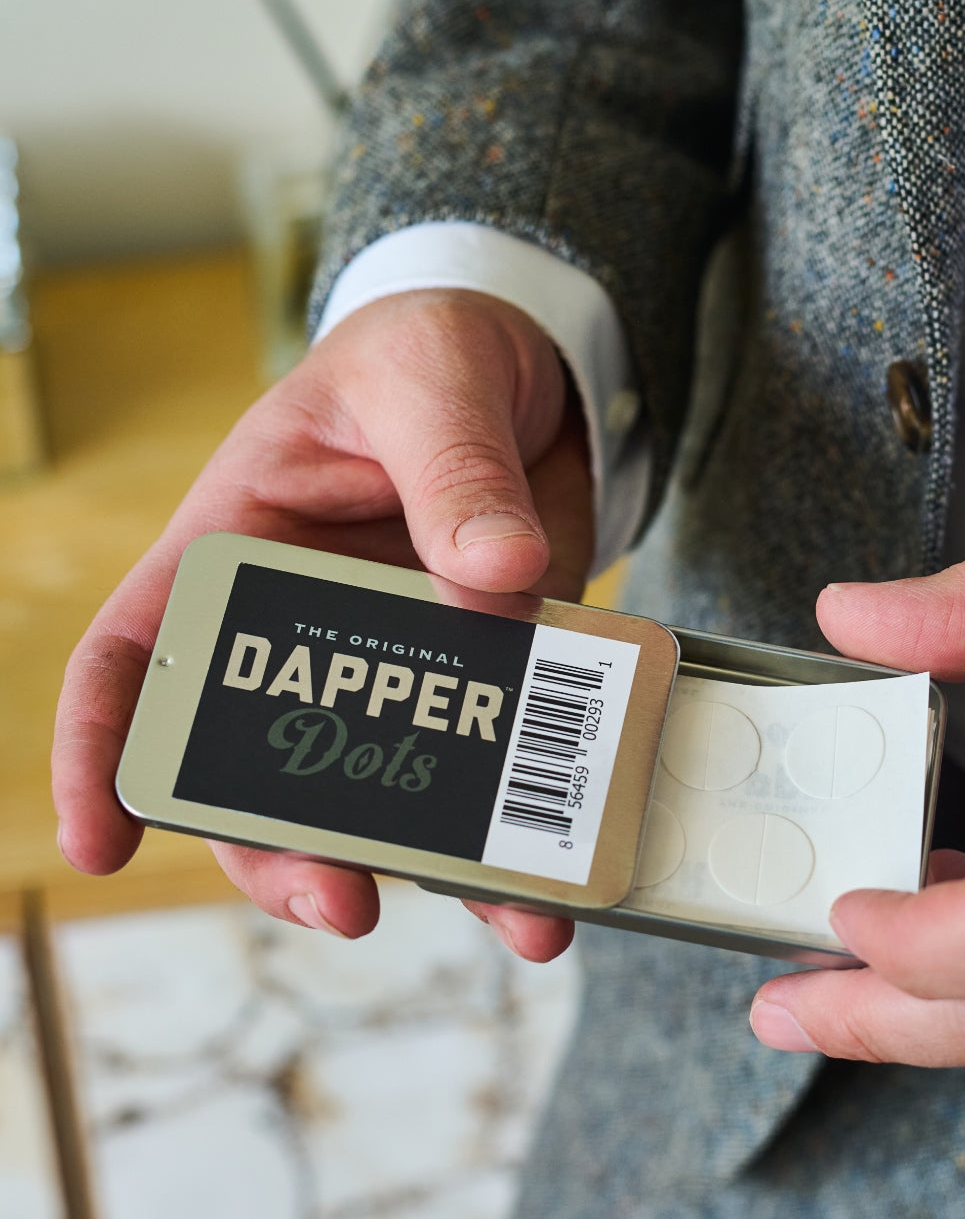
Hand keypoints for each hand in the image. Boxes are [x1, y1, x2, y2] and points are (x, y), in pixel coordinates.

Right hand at [53, 289, 585, 960]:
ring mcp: (409, 658)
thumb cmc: (432, 350)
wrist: (534, 364)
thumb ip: (455, 471)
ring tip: (506, 912)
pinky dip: (532, 814)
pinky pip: (503, 753)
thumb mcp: (429, 382)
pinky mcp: (497, 664)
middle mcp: (312, 627)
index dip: (104, 750)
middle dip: (292, 845)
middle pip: (267, 762)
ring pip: (394, 783)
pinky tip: (565, 871)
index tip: (103, 843)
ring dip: (436, 860)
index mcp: (239, 548)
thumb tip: (498, 575)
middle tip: (343, 901)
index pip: (138, 655)